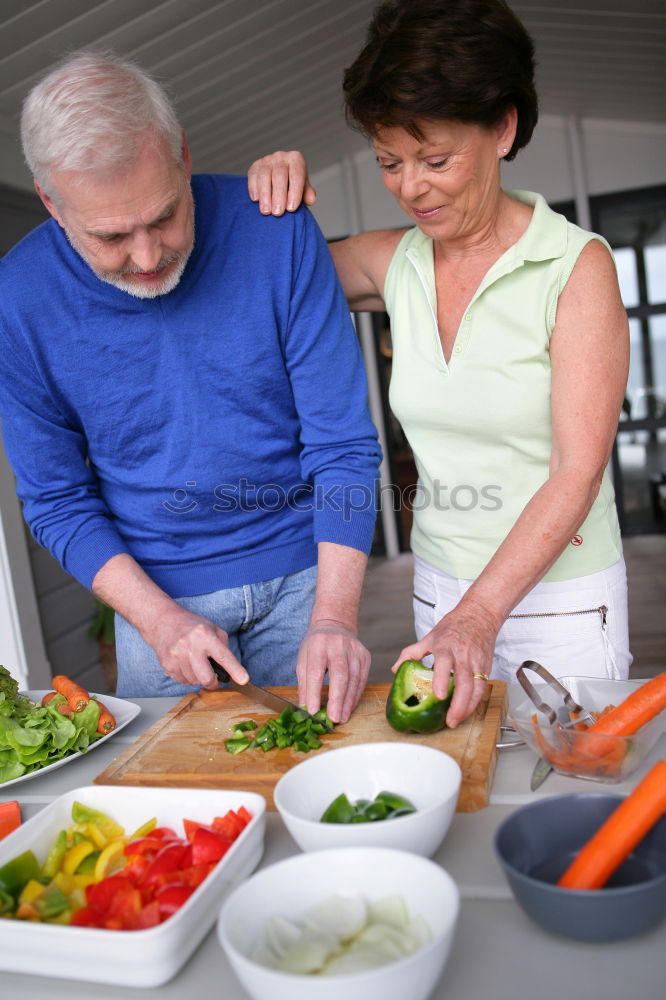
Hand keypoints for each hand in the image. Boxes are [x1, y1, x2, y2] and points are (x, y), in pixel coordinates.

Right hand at [143, 605, 248, 689]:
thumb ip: (223, 647)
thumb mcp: (212, 628)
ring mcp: (177, 656)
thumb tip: (232, 669)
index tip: (243, 679)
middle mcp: (190, 646)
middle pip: (206, 678)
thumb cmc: (191, 625)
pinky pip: (183, 681)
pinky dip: (188, 677)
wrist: (163, 621)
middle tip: (214, 678)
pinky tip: (186, 665)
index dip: (235, 670)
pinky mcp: (167, 665)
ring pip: (194, 682)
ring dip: (198, 678)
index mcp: (205, 635)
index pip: (223, 656)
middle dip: (213, 682)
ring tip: (195, 664)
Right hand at [248, 150, 316, 215]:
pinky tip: (256, 200)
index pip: (296, 175)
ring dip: (265, 195)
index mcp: (296, 160)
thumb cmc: (293, 184)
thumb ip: (307, 193)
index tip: (291, 209)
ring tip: (266, 211)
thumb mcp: (303, 188)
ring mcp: (267, 160)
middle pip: (279, 176)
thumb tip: (311, 200)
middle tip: (278, 213)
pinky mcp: (255, 166)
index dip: (294, 192)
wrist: (279, 177)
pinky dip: (253, 188)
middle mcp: (281, 157)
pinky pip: (253, 176)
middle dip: (278, 196)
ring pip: (264, 176)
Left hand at [296, 618, 370, 723]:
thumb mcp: (303, 659)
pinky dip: (356, 695)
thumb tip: (304, 707)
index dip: (314, 692)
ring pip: (354, 678)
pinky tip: (350, 707)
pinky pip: (362, 679)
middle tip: (334, 718)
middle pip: (340, 674)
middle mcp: (338, 645)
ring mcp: (354, 649)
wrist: (335, 625)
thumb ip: (304, 683)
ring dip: (348, 701)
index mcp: (318, 644)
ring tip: (342, 718)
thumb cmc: (315, 646)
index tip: (313, 711)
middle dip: (337, 698)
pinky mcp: (365, 656)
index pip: (316, 671)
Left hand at [391, 598, 499, 727]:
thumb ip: (411, 653)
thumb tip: (396, 669)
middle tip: (449, 720)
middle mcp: (464, 655)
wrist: (479, 614)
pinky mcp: (486, 667)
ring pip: (477, 688)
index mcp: (447, 646)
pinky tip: (467, 710)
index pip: (444, 663)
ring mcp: (477, 661)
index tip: (438, 695)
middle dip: (459, 704)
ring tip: (456, 720)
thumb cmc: (454, 626)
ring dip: (468, 707)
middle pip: (465, 682)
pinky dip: (475, 701)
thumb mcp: (429, 637)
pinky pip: (482, 687)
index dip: (442, 679)